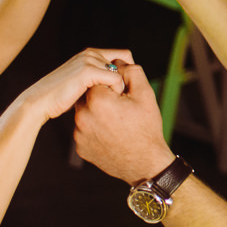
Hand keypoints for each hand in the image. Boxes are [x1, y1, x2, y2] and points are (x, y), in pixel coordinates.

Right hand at [18, 48, 134, 122]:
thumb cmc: (59, 99)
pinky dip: (116, 91)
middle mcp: (90, 53)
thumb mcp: (82, 84)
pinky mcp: (87, 71)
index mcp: (90, 53)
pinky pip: (115, 79)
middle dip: (126, 80)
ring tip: (113, 102)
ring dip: (120, 88)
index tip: (126, 90)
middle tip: (122, 98)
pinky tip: (108, 103)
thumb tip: (118, 84)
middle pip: (125, 63)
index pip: (123, 55)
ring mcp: (88, 60)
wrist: (38, 103)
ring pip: (121, 73)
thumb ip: (97, 79)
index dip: (128, 72)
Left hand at [73, 62, 171, 182]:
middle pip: (90, 95)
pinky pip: (85, 130)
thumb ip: (131, 71)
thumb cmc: (147, 128)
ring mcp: (79, 134)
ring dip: (98, 113)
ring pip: (86, 113)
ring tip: (117, 122)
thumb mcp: (145, 94)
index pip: (99, 79)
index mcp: (97, 100)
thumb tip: (118, 62)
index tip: (124, 96)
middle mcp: (83, 116)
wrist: (145, 163)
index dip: (114, 85)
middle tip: (121, 109)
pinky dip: (95, 129)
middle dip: (104, 97)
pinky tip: (111, 134)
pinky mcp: (80, 147)